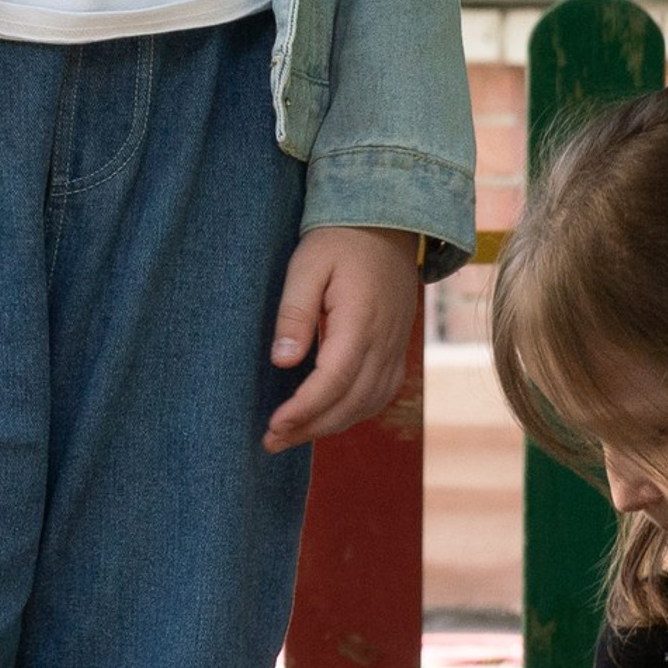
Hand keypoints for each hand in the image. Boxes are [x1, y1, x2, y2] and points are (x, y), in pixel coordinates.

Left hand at [263, 226, 417, 452]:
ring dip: (330, 425)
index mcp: (361, 321)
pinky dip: (353, 412)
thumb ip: (294, 314)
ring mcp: (396, 346)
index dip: (304, 409)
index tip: (274, 425)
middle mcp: (385, 341)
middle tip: (271, 442)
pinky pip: (381, 393)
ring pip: (368, 403)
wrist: (388, 225)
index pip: (334, 380)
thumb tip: (283, 362)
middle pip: (351, 402)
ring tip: (291, 436)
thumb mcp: (306, 266)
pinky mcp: (397, 348)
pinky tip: (325, 418)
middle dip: (311, 428)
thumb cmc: (340, 240)